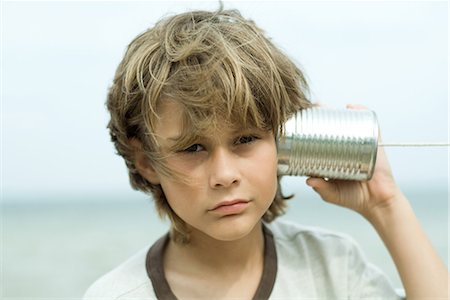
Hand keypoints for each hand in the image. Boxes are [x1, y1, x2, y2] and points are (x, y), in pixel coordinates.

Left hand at [305, 104, 403, 218]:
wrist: (378, 203)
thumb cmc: (352, 198)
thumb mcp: (331, 194)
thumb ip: (320, 187)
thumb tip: (308, 180)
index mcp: (332, 156)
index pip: (319, 138)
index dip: (310, 128)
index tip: (300, 121)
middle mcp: (345, 147)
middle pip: (332, 126)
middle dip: (322, 115)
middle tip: (312, 109)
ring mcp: (360, 143)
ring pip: (348, 122)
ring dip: (338, 112)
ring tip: (326, 108)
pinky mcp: (374, 143)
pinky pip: (370, 124)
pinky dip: (362, 112)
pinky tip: (351, 107)